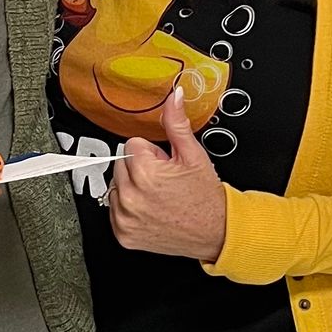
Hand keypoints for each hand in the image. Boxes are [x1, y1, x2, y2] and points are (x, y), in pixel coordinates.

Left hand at [109, 88, 226, 261]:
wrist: (216, 232)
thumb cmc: (206, 198)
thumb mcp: (193, 155)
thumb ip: (177, 123)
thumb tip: (174, 96)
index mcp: (145, 173)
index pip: (132, 145)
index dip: (152, 154)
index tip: (165, 166)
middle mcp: (131, 197)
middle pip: (121, 164)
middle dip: (140, 169)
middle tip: (164, 181)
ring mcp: (125, 218)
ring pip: (117, 186)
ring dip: (133, 188)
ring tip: (158, 197)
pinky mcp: (123, 234)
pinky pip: (115, 211)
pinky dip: (130, 210)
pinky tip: (151, 210)